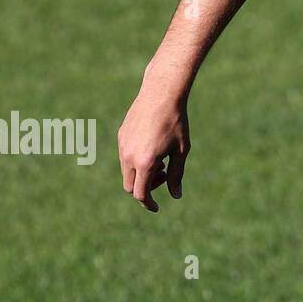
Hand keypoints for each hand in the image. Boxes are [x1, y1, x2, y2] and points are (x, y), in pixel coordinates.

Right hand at [118, 66, 191, 212]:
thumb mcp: (181, 150)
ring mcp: (122, 146)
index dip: (149, 204)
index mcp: (144, 162)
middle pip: (131, 186)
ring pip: (127, 171)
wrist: (162, 93)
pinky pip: (125, 156)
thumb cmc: (176, 122)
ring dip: (142, 173)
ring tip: (161, 159)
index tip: (156, 208)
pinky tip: (153, 147)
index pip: (141, 194)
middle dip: (146, 187)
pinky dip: (136, 161)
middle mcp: (129, 157)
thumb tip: (176, 195)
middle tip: (164, 174)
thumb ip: (176, 174)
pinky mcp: (121, 136)